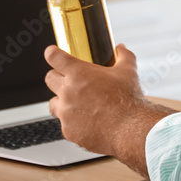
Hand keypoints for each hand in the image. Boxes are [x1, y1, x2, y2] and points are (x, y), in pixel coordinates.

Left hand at [45, 44, 173, 173]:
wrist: (130, 130)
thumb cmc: (128, 101)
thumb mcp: (128, 71)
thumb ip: (123, 56)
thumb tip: (121, 49)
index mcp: (79, 73)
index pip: (54, 57)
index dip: (53, 54)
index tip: (53, 54)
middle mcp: (68, 91)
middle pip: (50, 78)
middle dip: (58, 77)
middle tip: (70, 81)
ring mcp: (66, 112)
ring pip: (53, 103)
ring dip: (62, 101)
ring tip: (77, 104)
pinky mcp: (68, 130)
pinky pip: (64, 124)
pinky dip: (72, 122)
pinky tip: (87, 122)